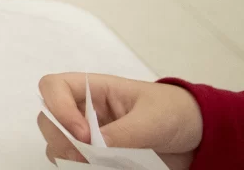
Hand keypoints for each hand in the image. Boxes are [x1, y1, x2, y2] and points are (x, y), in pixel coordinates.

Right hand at [36, 73, 200, 168]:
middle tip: (85, 158)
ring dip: (70, 159)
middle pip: (48, 120)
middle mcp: (85, 111)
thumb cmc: (175, 113)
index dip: (58, 108)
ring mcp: (90, 136)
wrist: (199, 137)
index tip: (83, 135)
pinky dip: (82, 169)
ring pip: (58, 146)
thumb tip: (93, 148)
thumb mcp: (152, 120)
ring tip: (96, 166)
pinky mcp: (100, 158)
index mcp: (94, 90)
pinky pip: (78, 165)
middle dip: (60, 139)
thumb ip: (124, 133)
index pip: (53, 87)